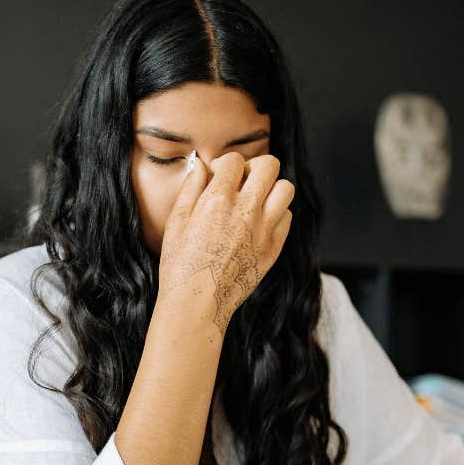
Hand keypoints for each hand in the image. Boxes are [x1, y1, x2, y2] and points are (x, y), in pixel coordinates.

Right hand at [156, 151, 294, 334]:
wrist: (198, 304)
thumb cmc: (181, 267)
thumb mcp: (176, 223)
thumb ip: (191, 188)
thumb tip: (200, 164)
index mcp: (217, 200)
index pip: (235, 160)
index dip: (227, 164)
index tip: (220, 177)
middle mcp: (245, 211)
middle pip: (269, 165)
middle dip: (255, 167)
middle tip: (244, 182)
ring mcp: (263, 230)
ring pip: (285, 188)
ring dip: (271, 189)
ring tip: (256, 201)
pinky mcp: (273, 249)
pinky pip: (287, 217)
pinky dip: (277, 214)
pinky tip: (260, 224)